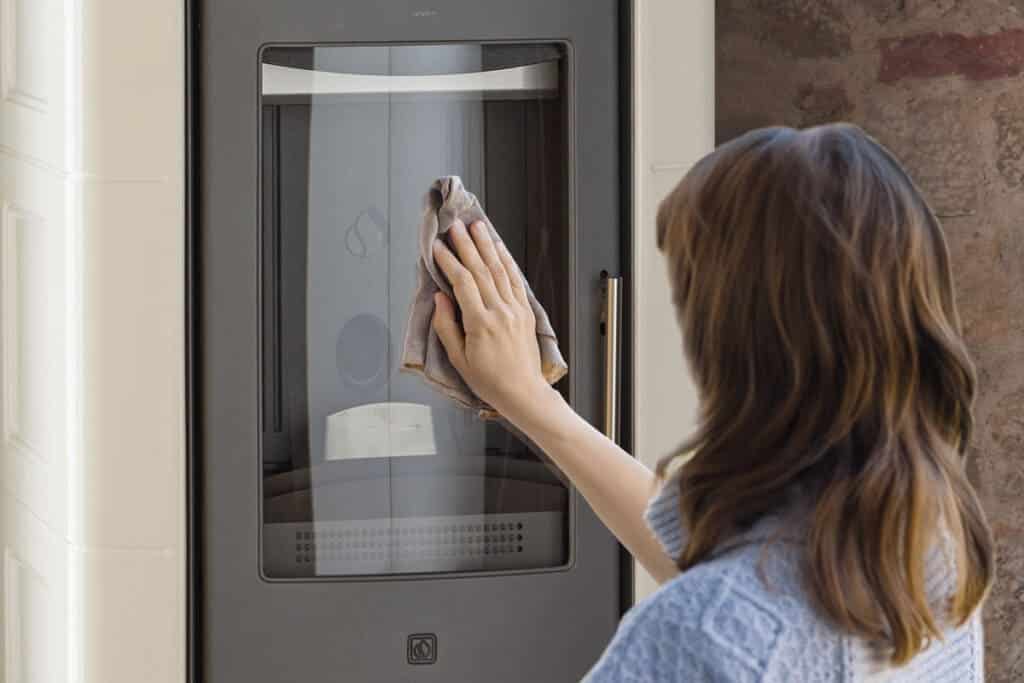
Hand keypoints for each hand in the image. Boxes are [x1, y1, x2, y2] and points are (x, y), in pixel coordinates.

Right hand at [431, 219, 550, 416]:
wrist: (523, 392)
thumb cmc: (488, 380)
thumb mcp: (458, 359)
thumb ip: (447, 326)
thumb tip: (440, 298)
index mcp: (480, 324)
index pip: (463, 283)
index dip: (449, 262)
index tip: (438, 247)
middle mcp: (500, 312)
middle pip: (481, 270)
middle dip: (467, 245)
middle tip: (456, 226)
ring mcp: (516, 310)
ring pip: (500, 270)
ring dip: (487, 246)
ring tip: (477, 227)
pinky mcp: (526, 311)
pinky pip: (516, 280)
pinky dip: (507, 261)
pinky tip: (499, 248)